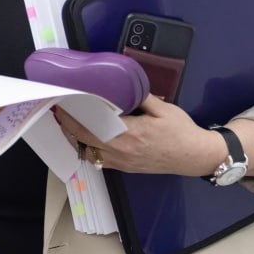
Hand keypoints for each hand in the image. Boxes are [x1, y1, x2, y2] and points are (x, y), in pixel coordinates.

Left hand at [55, 96, 222, 176]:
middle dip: (69, 124)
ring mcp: (122, 162)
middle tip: (59, 110)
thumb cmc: (181, 132)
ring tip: (67, 123)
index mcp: (131, 133)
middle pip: (85, 138)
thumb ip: (142, 97)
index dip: (75, 115)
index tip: (65, 103)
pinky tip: (84, 139)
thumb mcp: (164, 109)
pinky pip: (99, 161)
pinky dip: (87, 150)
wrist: (194, 156)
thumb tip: (125, 85)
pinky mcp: (125, 168)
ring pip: (89, 152)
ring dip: (76, 138)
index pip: (94, 124)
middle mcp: (122, 150)